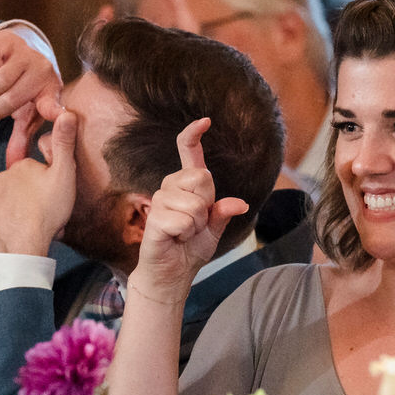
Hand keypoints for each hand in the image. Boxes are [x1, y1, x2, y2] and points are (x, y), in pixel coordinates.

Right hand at [0, 27, 63, 166]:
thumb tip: (12, 165)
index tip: (60, 117)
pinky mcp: (7, 41)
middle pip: (11, 100)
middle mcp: (43, 70)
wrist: (23, 49)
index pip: (53, 105)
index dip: (55, 112)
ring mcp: (26, 54)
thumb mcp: (28, 112)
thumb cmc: (26, 89)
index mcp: (51, 92)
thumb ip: (21, 137)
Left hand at [0, 111, 77, 255]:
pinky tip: (16, 230)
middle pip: (20, 186)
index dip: (47, 183)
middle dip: (31, 196)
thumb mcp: (64, 175)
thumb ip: (64, 144)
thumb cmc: (48, 211)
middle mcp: (0, 178)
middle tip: (46, 213)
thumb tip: (67, 112)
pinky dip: (4, 222)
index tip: (54, 197)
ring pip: (6, 201)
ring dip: (18, 209)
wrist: (25, 246)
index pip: (34, 171)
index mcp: (20, 166)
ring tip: (33, 225)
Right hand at [130, 119, 248, 297]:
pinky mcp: (155, 219)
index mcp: (186, 186)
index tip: (205, 120)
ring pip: (195, 204)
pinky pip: (184, 221)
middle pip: (202, 178)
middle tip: (196, 224)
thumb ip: (223, 213)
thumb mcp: (214, 230)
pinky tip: (176, 239)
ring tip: (185, 233)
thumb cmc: (189, 249)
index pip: (189, 153)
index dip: (194, 135)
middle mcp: (170, 187)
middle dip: (207, 206)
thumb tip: (239, 203)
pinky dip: (187, 234)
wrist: (172, 274)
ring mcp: (160, 201)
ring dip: (197, 225)